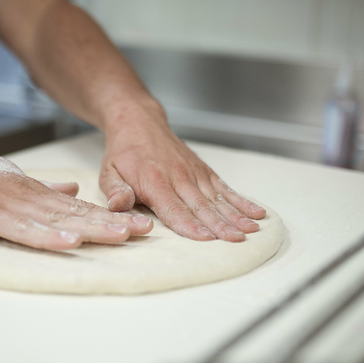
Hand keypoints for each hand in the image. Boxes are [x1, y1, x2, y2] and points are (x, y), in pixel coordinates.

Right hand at [0, 139, 152, 250]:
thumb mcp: (9, 181)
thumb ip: (42, 191)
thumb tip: (72, 191)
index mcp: (34, 193)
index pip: (78, 208)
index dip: (109, 216)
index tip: (138, 223)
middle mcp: (28, 198)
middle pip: (77, 213)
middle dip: (112, 222)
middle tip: (146, 229)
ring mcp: (9, 206)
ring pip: (57, 219)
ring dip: (90, 228)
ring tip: (121, 235)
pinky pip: (21, 229)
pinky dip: (46, 236)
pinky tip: (69, 241)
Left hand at [99, 100, 265, 241]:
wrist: (139, 122)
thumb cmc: (124, 152)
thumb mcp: (108, 171)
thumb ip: (115, 191)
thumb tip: (118, 206)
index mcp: (154, 182)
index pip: (174, 209)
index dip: (190, 225)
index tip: (206, 239)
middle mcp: (178, 177)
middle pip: (201, 206)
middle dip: (220, 225)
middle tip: (236, 240)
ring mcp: (194, 173)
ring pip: (217, 198)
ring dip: (235, 215)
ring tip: (251, 230)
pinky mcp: (204, 171)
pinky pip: (224, 188)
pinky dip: (241, 201)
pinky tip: (256, 213)